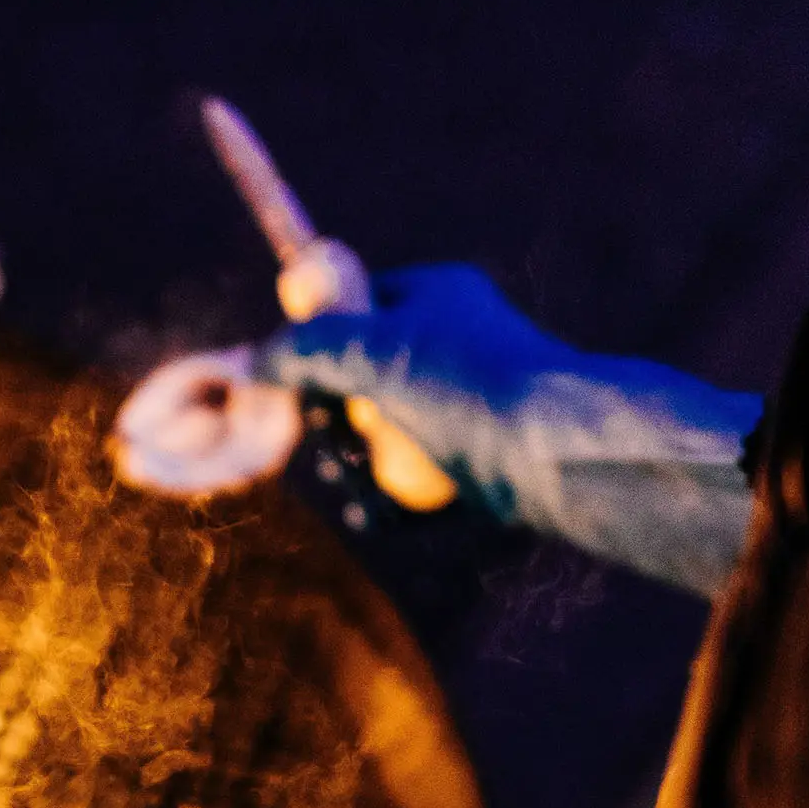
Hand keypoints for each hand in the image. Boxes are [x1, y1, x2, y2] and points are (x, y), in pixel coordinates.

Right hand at [256, 264, 763, 596]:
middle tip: (334, 434)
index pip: (352, 303)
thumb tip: (254, 358)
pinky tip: (377, 512)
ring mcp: (467, 399)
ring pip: (385, 429)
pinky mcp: (480, 455)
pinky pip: (416, 472)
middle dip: (337, 413)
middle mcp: (452, 341)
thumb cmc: (466, 384)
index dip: (317, 339)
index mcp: (435, 294)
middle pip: (361, 374)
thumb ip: (307, 347)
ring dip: (359, 460)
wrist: (554, 449)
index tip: (298, 379)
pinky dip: (392, 495)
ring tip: (360, 475)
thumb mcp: (371, 351)